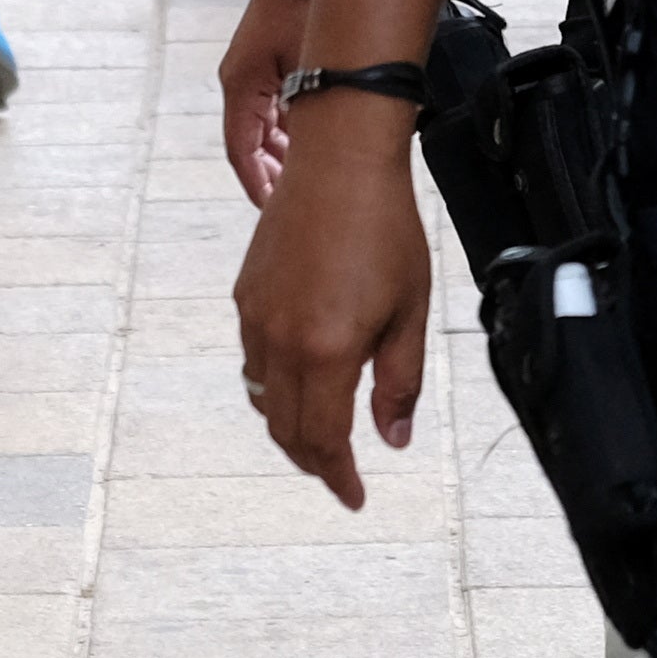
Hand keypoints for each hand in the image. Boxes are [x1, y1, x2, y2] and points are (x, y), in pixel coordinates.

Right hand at [216, 0, 308, 205]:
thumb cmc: (309, 8)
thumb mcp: (313, 66)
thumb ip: (315, 111)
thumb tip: (333, 150)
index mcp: (241, 86)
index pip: (241, 151)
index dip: (257, 185)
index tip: (271, 209)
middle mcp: (239, 80)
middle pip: (249, 143)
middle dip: (270, 173)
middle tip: (290, 200)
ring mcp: (252, 69)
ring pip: (262, 125)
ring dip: (281, 151)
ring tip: (303, 175)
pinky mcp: (267, 59)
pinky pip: (272, 104)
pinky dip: (288, 127)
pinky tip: (309, 139)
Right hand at [231, 120, 432, 509]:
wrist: (340, 161)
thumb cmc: (386, 230)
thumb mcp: (411, 312)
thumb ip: (400, 383)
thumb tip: (393, 440)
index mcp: (327, 351)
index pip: (324, 439)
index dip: (339, 477)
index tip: (355, 497)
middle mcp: (281, 340)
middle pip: (284, 429)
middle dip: (313, 459)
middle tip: (340, 471)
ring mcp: (256, 317)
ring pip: (262, 398)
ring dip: (289, 424)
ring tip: (321, 430)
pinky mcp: (245, 295)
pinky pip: (253, 360)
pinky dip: (273, 385)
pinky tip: (302, 375)